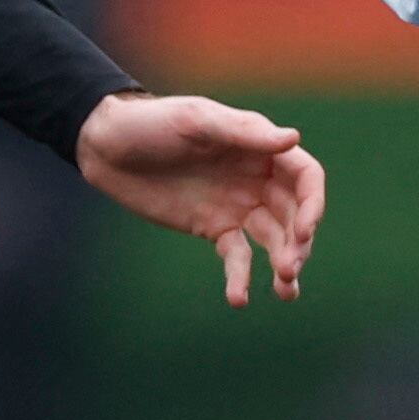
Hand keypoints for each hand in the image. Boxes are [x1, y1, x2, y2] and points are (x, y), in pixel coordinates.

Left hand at [76, 93, 324, 305]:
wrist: (106, 147)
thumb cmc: (152, 122)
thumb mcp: (196, 121)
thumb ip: (244, 133)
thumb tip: (293, 139)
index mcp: (260, 147)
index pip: (305, 177)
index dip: (312, 204)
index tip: (304, 231)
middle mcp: (256, 178)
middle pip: (294, 214)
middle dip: (298, 243)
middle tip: (288, 268)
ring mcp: (237, 205)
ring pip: (273, 240)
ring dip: (284, 264)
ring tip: (285, 291)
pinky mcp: (214, 228)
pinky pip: (237, 257)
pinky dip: (241, 278)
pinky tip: (238, 298)